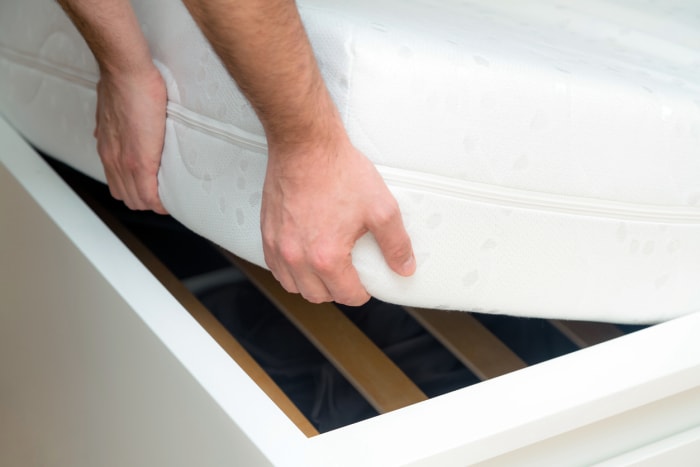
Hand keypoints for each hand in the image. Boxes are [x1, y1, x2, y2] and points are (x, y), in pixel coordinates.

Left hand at [94, 64, 167, 213]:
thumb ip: (112, 124)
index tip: (154, 191)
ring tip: (172, 195)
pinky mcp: (142, 161)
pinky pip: (150, 195)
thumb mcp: (110, 108)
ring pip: (138, 201)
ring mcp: (125, 162)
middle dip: (147, 201)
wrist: (125, 73)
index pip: (119, 185)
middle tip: (166, 195)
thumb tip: (114, 127)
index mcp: (108, 149)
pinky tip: (173, 199)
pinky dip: (161, 202)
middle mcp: (113, 160)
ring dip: (155, 203)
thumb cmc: (123, 83)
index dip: (137, 193)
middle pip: (128, 198)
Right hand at [261, 134, 415, 305]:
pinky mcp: (266, 232)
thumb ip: (396, 243)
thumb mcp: (381, 207)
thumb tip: (404, 268)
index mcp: (326, 257)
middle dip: (337, 290)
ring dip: (311, 283)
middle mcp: (297, 257)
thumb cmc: (339, 171)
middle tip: (349, 273)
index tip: (366, 281)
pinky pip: (275, 267)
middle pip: (318, 295)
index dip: (362, 291)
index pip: (347, 295)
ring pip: (293, 285)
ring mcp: (278, 245)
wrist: (305, 144)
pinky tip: (303, 257)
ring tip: (326, 267)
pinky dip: (290, 270)